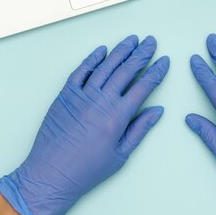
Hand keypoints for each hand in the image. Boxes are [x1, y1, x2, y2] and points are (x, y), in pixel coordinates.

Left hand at [0, 35, 169, 214]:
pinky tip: (102, 50)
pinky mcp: (65, 96)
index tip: (164, 61)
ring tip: (132, 40)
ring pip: (105, 66)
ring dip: (120, 51)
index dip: (156, 72)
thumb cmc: (86, 170)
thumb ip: (140, 129)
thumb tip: (157, 110)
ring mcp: (81, 96)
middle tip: (151, 42)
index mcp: (117, 117)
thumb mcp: (121, 154)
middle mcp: (101, 102)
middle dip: (141, 54)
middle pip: (126, 71)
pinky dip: (92, 59)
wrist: (51, 174)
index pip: (143, 87)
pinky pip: (80, 71)